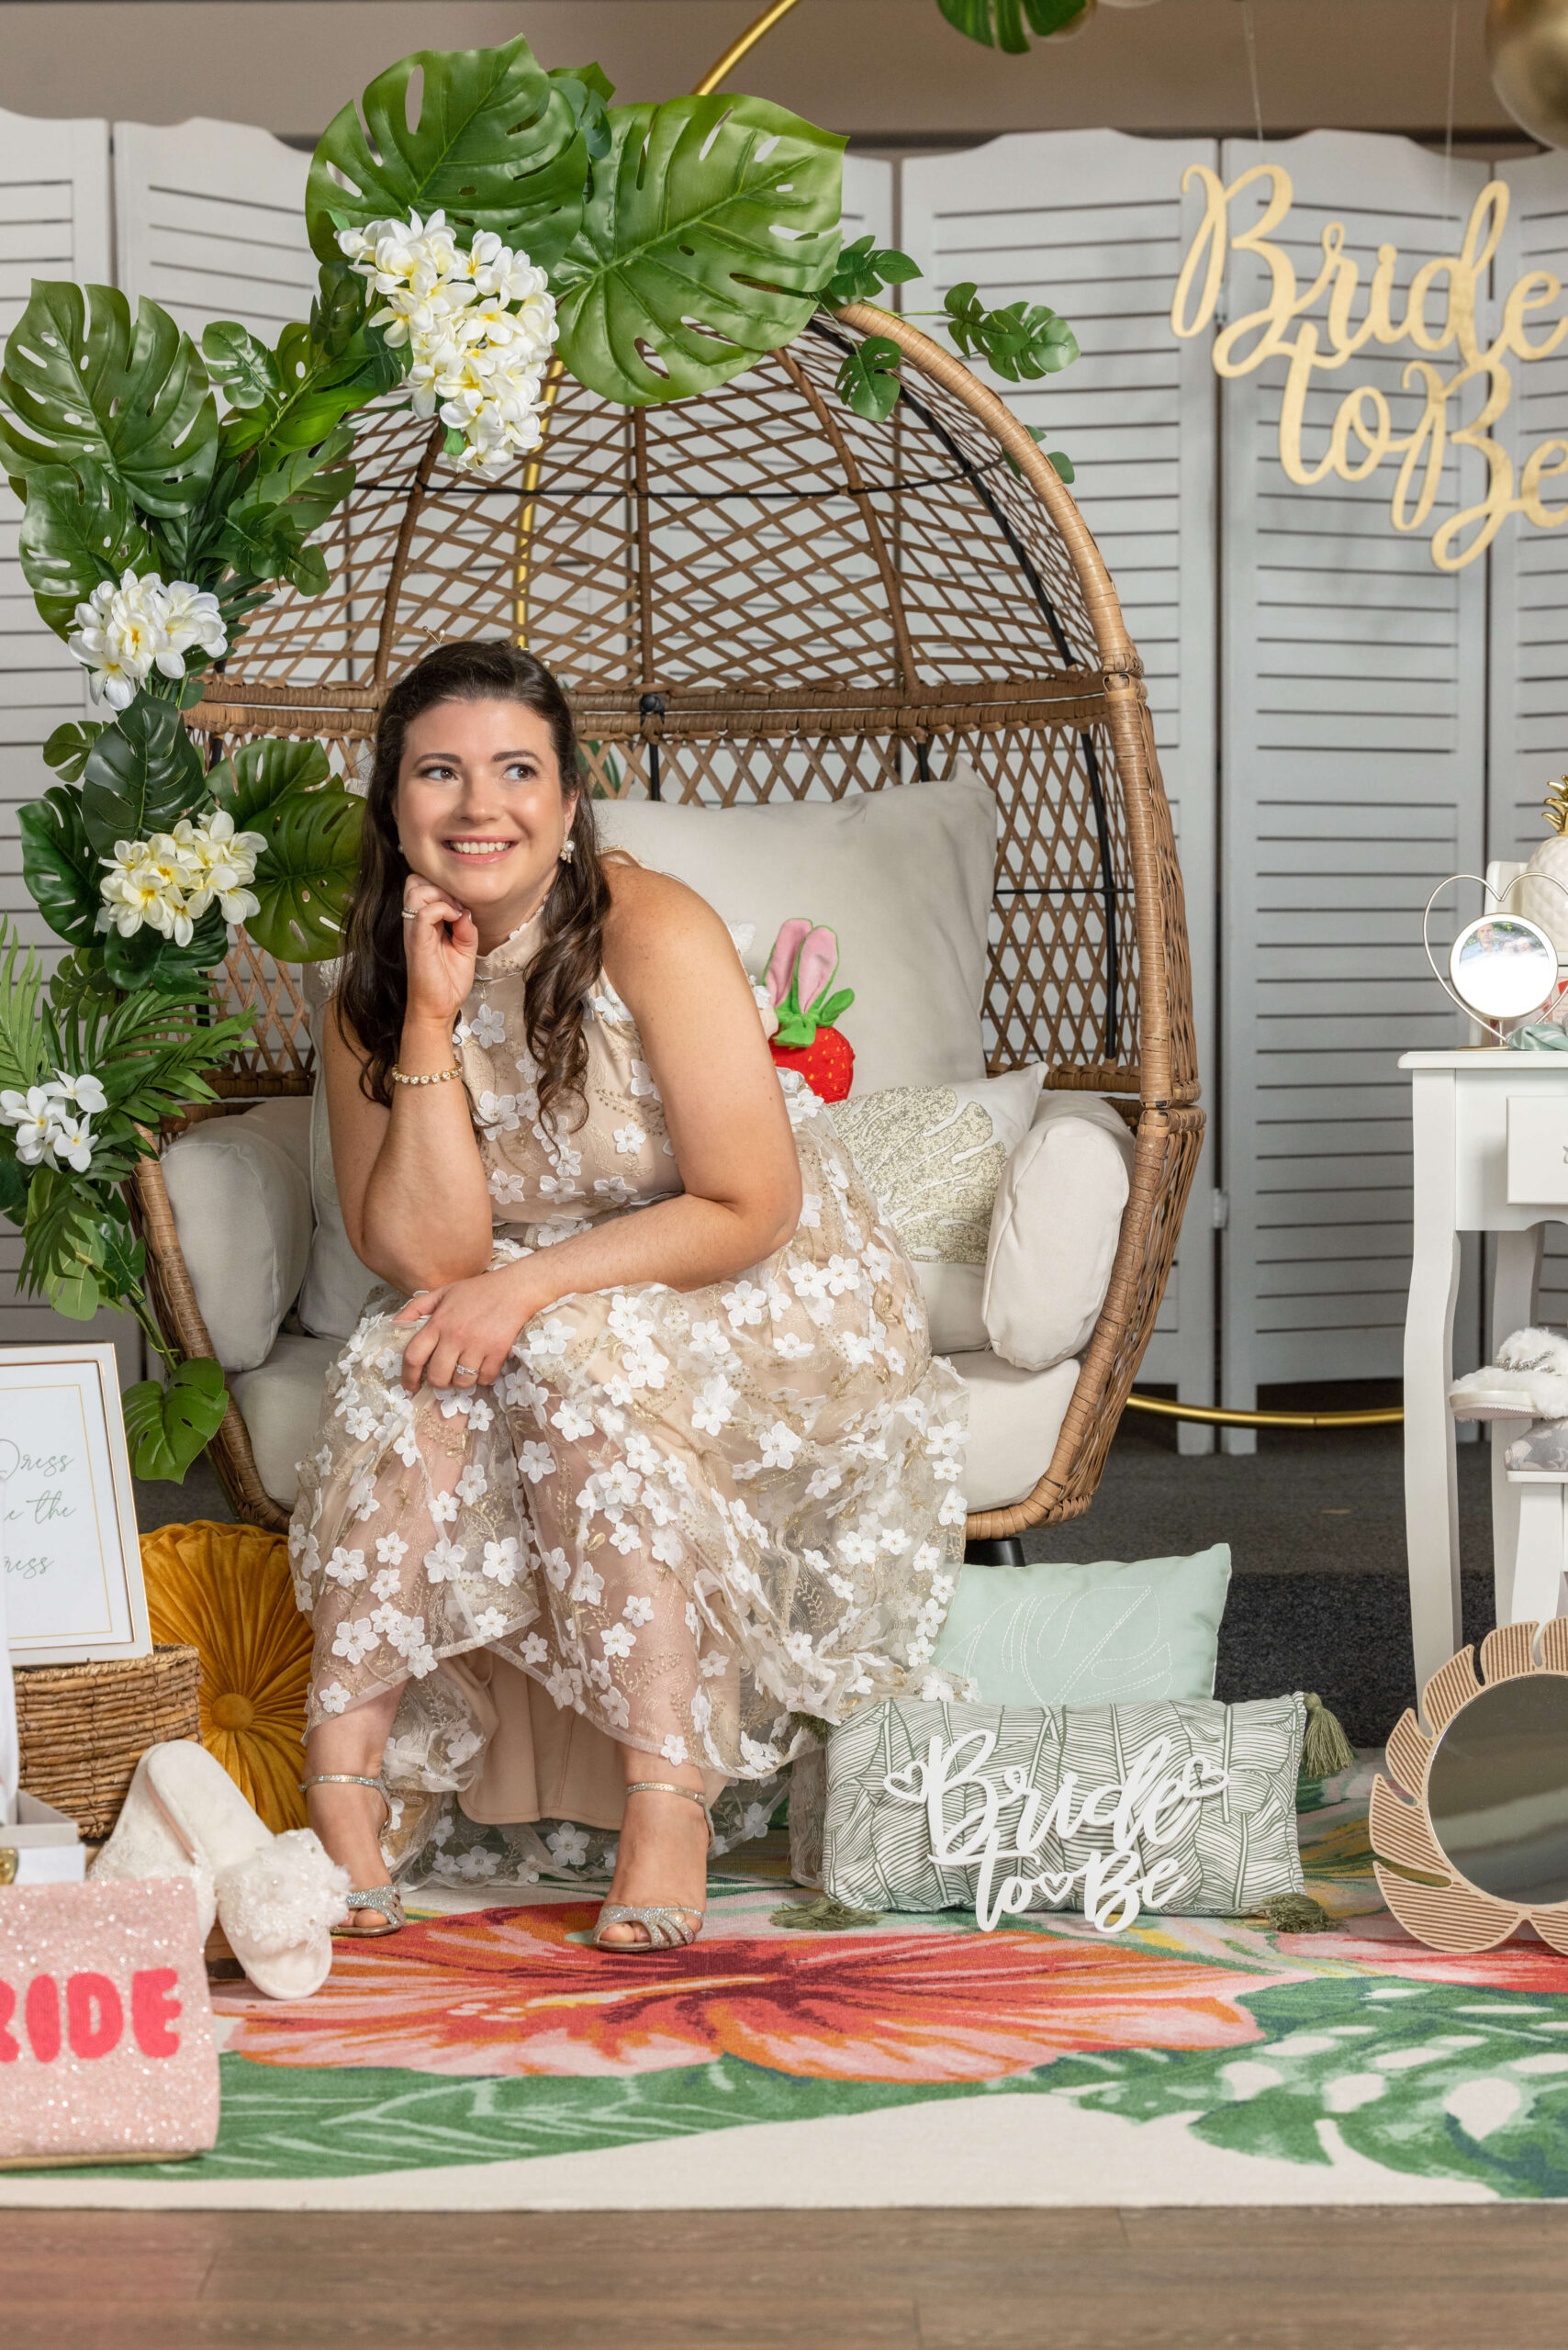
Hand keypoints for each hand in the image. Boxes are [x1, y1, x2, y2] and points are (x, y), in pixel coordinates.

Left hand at [393, 1263, 542, 1393]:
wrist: (515, 1289)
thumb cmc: (477, 1291)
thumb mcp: (442, 1293)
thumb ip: (415, 1308)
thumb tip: (394, 1325)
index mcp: (438, 1323)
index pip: (414, 1356)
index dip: (408, 1376)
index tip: (410, 1387)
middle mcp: (455, 1336)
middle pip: (438, 1377)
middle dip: (438, 1382)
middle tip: (444, 1376)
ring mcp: (477, 1345)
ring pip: (462, 1381)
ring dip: (462, 1380)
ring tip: (465, 1369)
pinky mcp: (498, 1352)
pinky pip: (485, 1379)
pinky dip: (483, 1377)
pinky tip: (484, 1364)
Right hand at [402, 873, 477, 1030]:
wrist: (439, 1009)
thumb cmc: (448, 982)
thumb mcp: (465, 949)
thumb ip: (466, 927)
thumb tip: (465, 910)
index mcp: (424, 922)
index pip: (422, 885)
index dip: (443, 886)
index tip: (461, 904)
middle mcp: (415, 922)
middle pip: (415, 880)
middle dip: (439, 884)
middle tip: (457, 905)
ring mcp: (414, 930)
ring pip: (416, 888)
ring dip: (441, 894)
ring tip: (455, 913)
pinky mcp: (418, 942)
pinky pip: (424, 912)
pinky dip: (443, 909)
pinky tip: (455, 922)